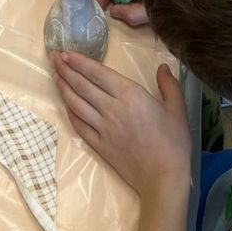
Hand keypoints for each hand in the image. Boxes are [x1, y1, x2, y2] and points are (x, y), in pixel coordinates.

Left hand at [53, 53, 190, 196]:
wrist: (163, 178)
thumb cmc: (173, 142)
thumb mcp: (177, 109)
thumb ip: (169, 85)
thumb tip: (163, 67)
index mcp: (130, 95)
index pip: (98, 73)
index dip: (80, 62)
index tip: (66, 52)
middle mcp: (111, 108)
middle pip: (83, 86)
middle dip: (66, 70)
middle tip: (53, 58)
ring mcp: (102, 128)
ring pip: (77, 104)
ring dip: (64, 89)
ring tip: (55, 76)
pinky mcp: (99, 146)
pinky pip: (80, 126)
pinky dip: (70, 113)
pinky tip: (66, 106)